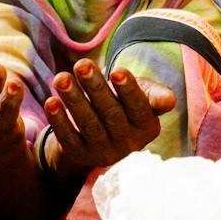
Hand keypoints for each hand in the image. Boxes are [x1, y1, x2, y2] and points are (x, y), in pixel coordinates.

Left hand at [42, 59, 177, 178]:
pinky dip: (59, 121)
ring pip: (88, 124)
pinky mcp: (80, 155)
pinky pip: (68, 138)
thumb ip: (155, 95)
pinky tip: (51, 101)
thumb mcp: (143, 97)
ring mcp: (102, 152)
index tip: (116, 70)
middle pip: (110, 113)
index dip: (128, 90)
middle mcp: (127, 143)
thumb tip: (169, 100)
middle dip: (95, 87)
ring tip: (61, 78)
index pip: (138, 107)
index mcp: (146, 127)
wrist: (103, 133)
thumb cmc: (125, 105)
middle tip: (81, 65)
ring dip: (73, 100)